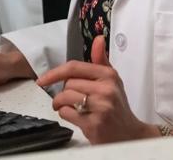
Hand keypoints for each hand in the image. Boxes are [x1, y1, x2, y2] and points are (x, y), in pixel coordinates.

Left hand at [35, 36, 158, 143]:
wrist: (130, 134)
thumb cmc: (118, 106)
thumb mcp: (113, 81)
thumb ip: (101, 60)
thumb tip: (98, 39)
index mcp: (108, 75)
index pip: (74, 67)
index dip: (54, 73)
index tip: (42, 80)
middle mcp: (106, 89)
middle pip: (67, 84)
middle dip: (65, 93)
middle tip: (73, 99)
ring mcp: (100, 107)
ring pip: (65, 98)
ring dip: (62, 104)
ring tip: (72, 108)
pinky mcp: (94, 124)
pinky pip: (66, 113)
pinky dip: (66, 115)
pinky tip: (77, 117)